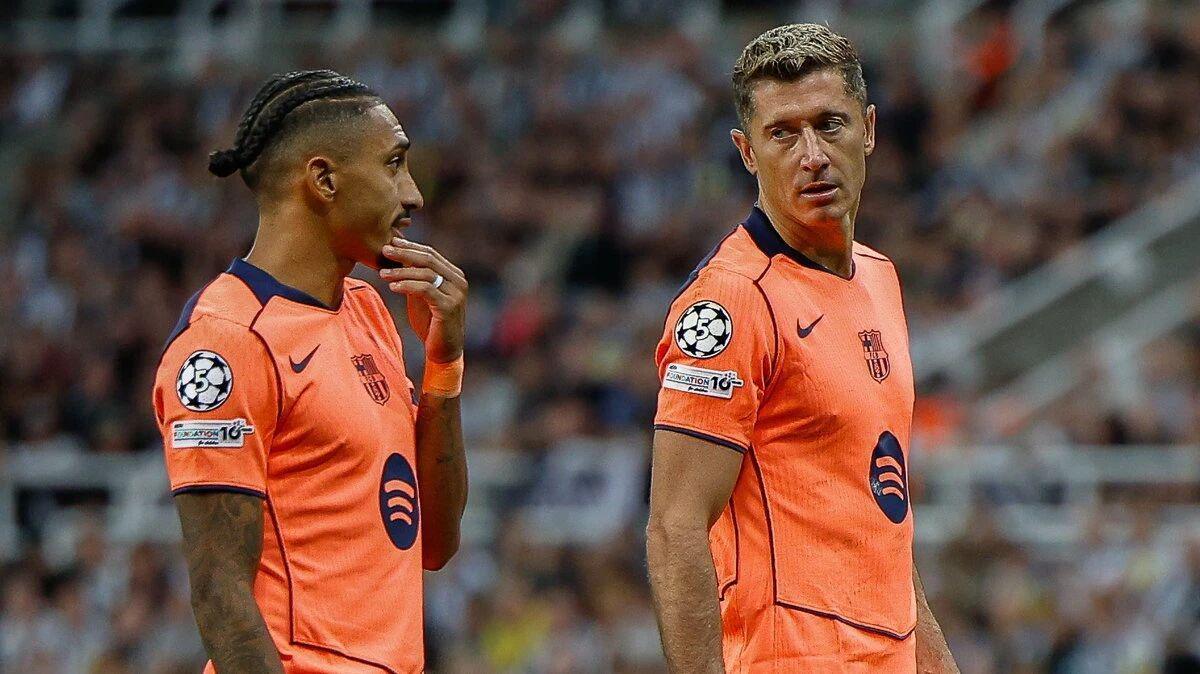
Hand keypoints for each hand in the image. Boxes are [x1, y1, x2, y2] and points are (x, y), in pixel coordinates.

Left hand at [379, 238, 467, 363]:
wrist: (444, 351)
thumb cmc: (431, 324)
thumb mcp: (421, 296)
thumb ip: (415, 278)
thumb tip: (398, 257)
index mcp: (454, 275)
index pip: (431, 254)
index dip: (410, 246)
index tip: (390, 243)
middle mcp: (458, 281)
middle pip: (429, 259)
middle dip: (404, 253)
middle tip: (384, 250)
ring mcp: (456, 294)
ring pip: (426, 273)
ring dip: (401, 271)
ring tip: (383, 274)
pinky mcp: (448, 307)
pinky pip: (425, 290)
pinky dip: (407, 285)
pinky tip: (393, 287)